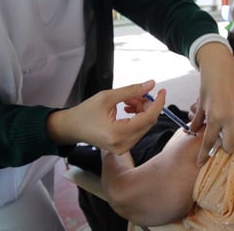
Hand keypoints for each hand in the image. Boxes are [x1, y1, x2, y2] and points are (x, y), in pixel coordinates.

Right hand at [47, 80, 165, 153]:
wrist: (71, 128)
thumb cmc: (85, 113)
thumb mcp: (107, 97)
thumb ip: (131, 90)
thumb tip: (151, 84)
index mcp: (118, 134)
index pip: (148, 118)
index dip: (158, 103)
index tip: (162, 91)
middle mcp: (123, 145)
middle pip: (148, 122)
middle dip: (147, 104)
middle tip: (137, 93)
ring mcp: (124, 148)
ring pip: (145, 125)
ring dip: (142, 109)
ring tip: (128, 100)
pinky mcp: (124, 147)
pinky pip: (138, 129)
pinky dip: (138, 116)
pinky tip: (128, 108)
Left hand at [190, 43, 233, 164]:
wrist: (220, 65)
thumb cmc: (208, 84)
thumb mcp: (200, 103)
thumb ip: (197, 119)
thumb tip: (191, 132)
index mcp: (214, 117)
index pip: (209, 143)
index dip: (203, 156)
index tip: (199, 164)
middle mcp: (230, 117)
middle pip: (230, 146)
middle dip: (225, 147)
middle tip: (224, 140)